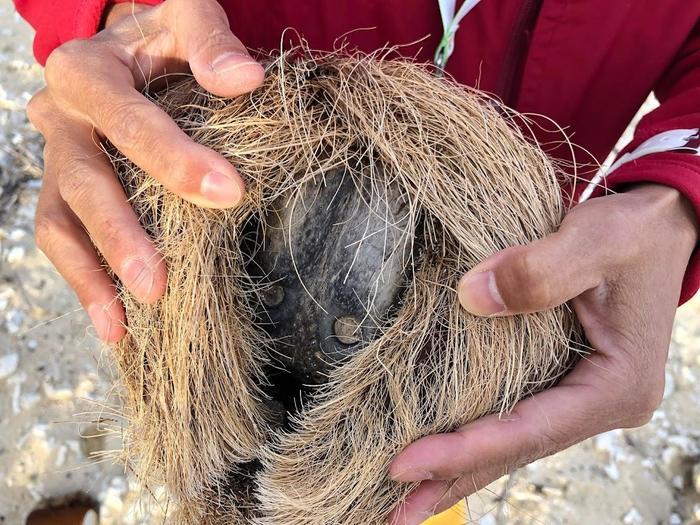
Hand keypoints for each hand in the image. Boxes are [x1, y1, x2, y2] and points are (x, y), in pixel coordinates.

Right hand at [27, 0, 262, 341]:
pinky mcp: (63, 188)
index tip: (229, 193)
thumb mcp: (184, 15)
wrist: (130, 45)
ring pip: (59, 220)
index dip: (174, 159)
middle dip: (122, 234)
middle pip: (85, 180)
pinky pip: (61, 236)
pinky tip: (113, 322)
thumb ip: (210, 40)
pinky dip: (84, 279)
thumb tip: (244, 79)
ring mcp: (57, 157)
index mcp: (88, 71)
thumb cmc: (163, 36)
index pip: (128, 120)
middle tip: (158, 283)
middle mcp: (61, 116)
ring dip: (91, 274)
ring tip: (124, 321)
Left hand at [389, 184, 697, 524]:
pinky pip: (512, 417)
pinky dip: (475, 437)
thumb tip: (470, 297)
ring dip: (459, 468)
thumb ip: (538, 271)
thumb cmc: (635, 234)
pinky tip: (442, 450)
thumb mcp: (596, 241)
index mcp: (615, 386)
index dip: (463, 450)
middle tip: (392, 512)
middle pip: (515, 452)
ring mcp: (580, 395)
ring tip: (405, 495)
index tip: (403, 464)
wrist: (660, 228)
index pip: (527, 430)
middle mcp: (598, 402)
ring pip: (511, 441)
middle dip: (452, 481)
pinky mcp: (562, 379)